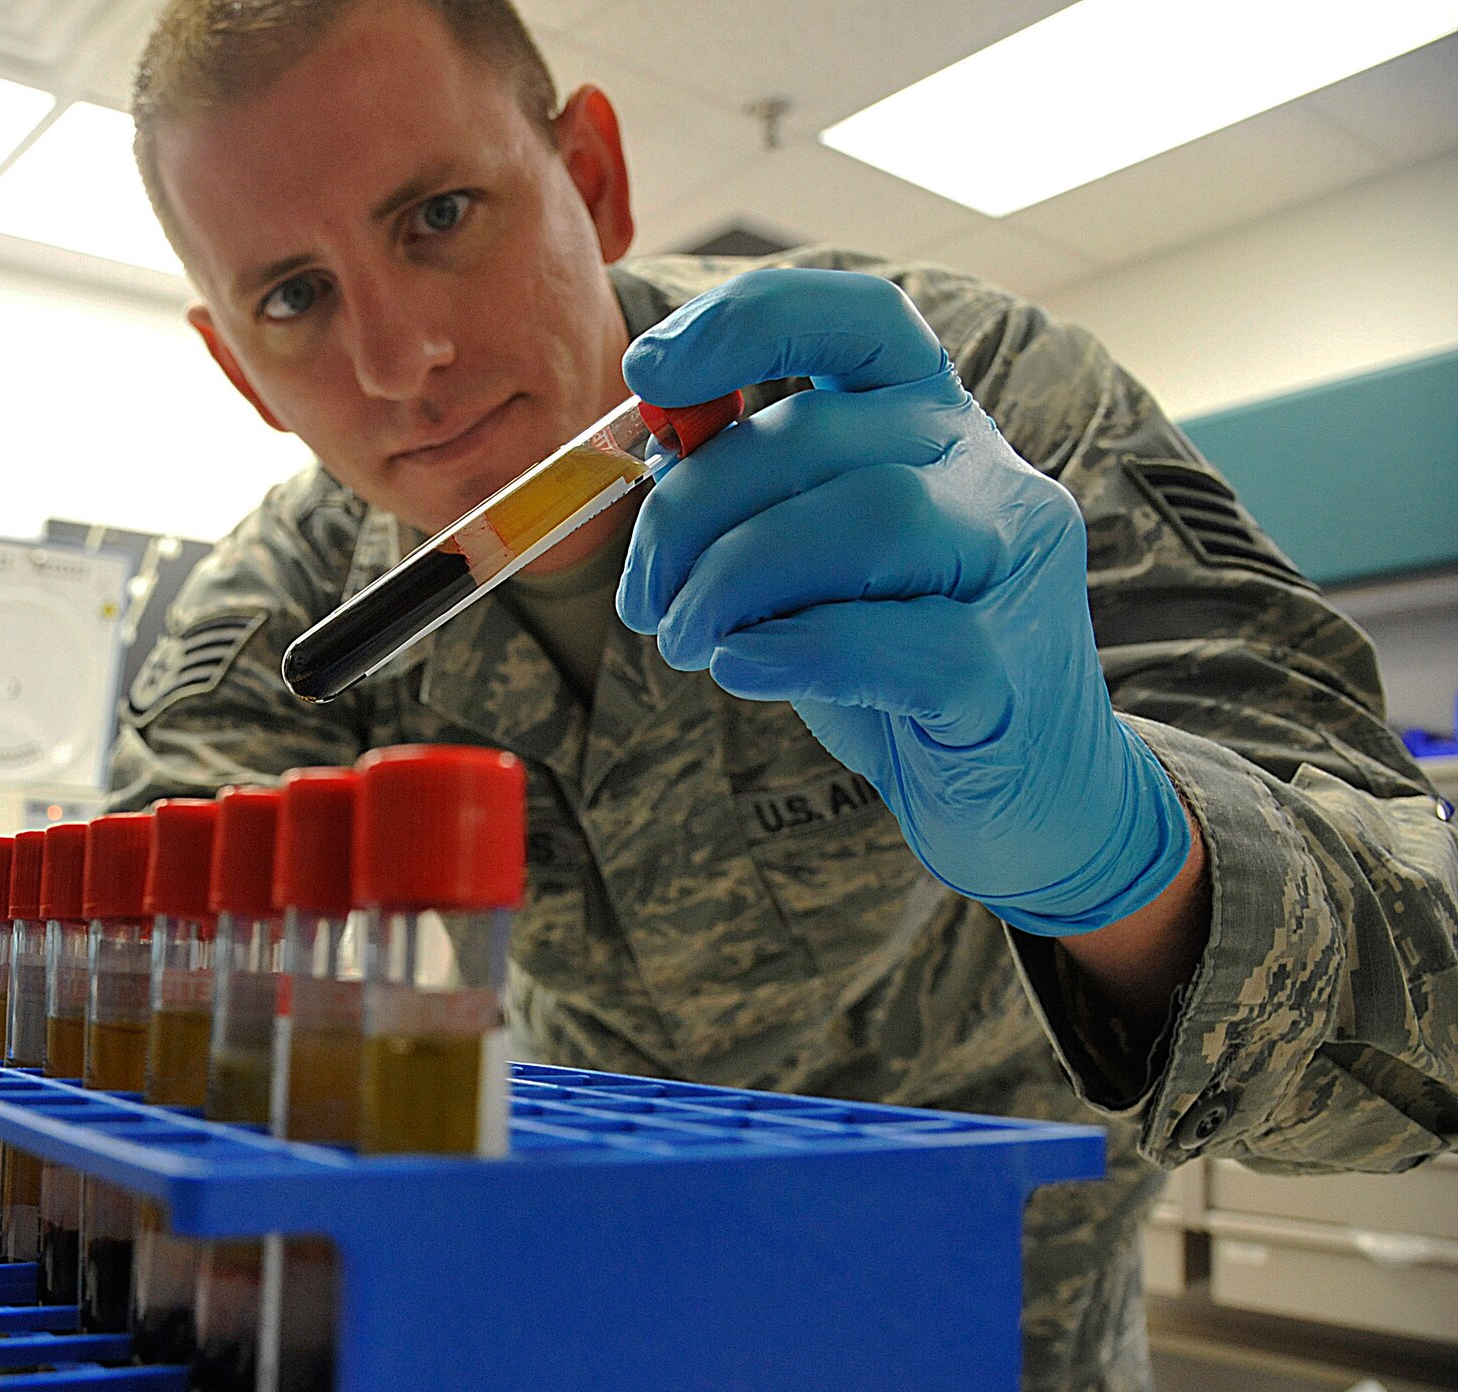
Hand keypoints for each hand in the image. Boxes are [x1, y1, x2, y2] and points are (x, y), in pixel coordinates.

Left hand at [618, 268, 1188, 935]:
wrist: (1022, 793)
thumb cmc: (895, 664)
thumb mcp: (811, 568)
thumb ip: (755, 503)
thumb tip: (661, 454)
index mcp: (929, 424)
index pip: (858, 321)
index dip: (747, 322)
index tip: (646, 369)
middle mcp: (986, 471)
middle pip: (820, 438)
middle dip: (692, 514)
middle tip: (646, 601)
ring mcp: (1012, 565)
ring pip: (868, 519)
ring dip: (734, 580)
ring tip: (685, 642)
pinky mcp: (1005, 669)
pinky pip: (892, 638)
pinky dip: (793, 650)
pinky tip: (742, 668)